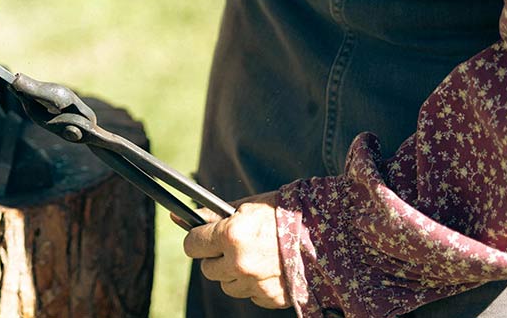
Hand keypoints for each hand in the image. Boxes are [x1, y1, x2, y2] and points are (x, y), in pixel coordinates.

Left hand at [175, 192, 288, 309]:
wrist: (325, 232)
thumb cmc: (284, 214)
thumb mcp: (246, 207)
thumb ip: (212, 215)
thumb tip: (181, 216)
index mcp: (232, 236)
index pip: (191, 245)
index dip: (198, 239)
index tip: (204, 236)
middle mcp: (240, 263)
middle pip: (207, 269)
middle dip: (216, 257)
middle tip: (233, 245)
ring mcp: (256, 284)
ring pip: (227, 285)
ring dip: (234, 273)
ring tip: (254, 256)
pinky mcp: (270, 298)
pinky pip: (250, 295)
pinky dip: (254, 284)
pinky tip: (267, 268)